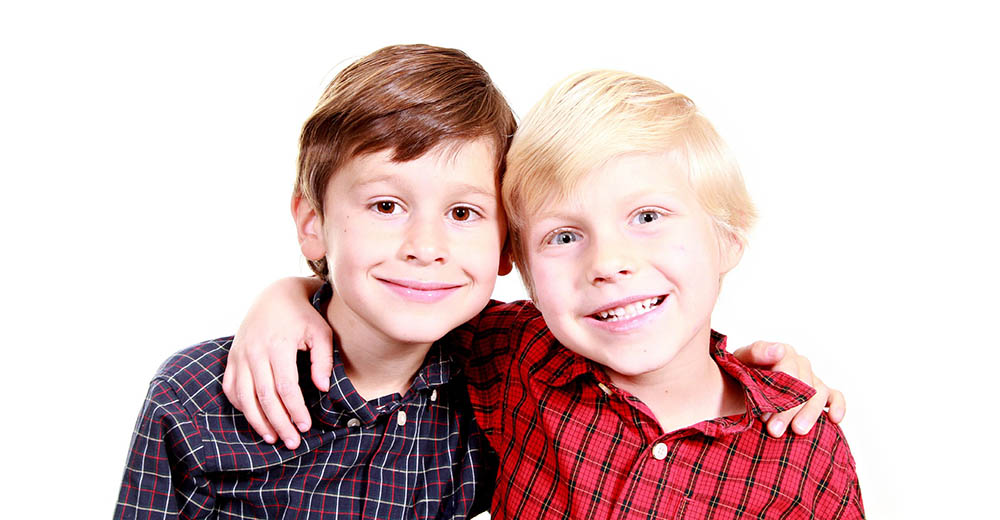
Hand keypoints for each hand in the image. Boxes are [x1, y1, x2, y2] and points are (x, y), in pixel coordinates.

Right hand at [222, 277, 330, 448]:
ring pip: (244, 396)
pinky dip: (241, 407)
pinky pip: (231, 388)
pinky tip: (256, 419)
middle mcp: (254, 351)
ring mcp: (239, 355)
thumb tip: (322, 388)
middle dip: (279, 423)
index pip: (285, 387)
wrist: (274, 295)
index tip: (306, 426)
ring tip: (272, 438)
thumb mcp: (321, 332)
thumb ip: (323, 360)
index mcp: (277, 345)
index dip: (295, 410)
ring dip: (257, 421)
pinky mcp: (232, 358)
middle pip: (264, 396)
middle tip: (292, 442)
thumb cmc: (303, 316)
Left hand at [732, 341, 845, 437]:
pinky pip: (835, 396)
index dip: (779, 392)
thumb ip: (757, 352)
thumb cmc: (742, 372)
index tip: (765, 413)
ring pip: (819, 393)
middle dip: (789, 410)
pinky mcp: (820, 392)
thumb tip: (779, 349)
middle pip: (804, 385)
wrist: (741, 385)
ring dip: (809, 414)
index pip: (789, 370)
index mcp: (783, 353)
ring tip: (797, 431)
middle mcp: (800, 363)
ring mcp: (811, 377)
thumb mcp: (741, 360)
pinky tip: (834, 419)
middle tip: (775, 430)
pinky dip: (838, 406)